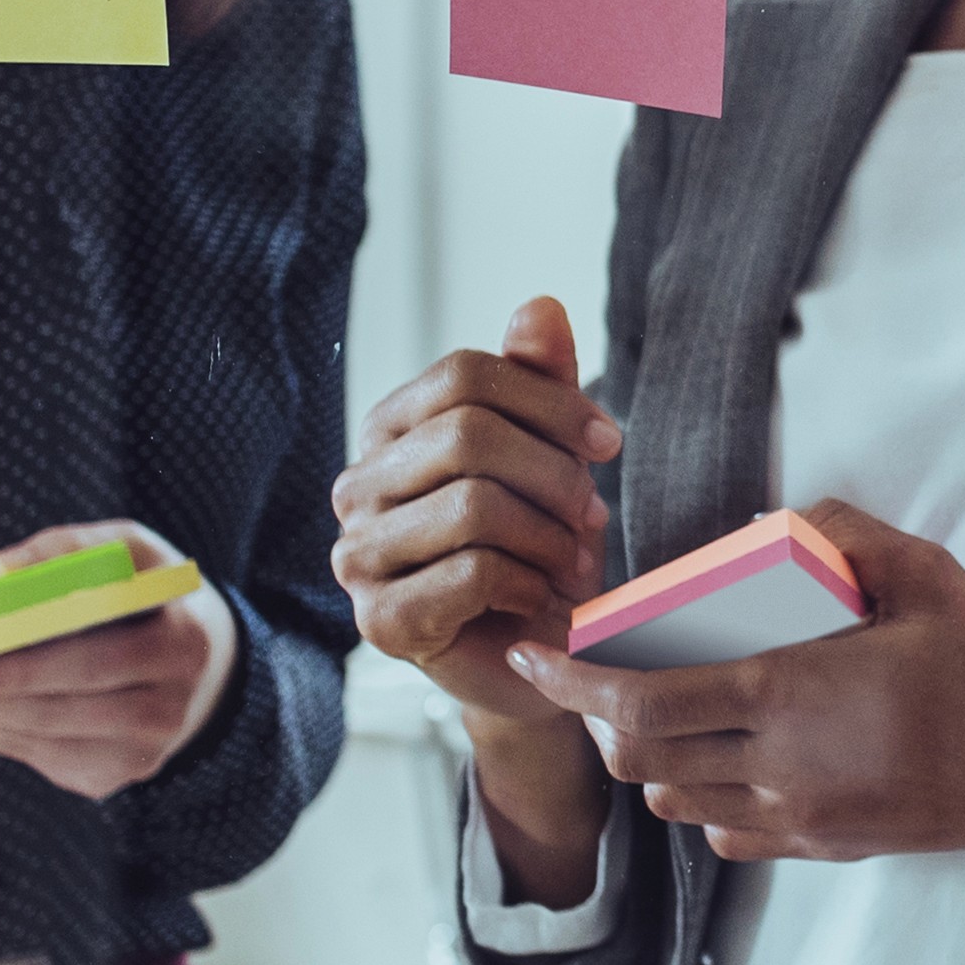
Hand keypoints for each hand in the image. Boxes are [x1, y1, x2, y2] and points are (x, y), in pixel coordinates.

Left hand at [0, 519, 237, 802]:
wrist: (209, 676)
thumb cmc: (152, 600)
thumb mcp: (135, 553)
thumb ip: (72, 548)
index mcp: (180, 642)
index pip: (92, 654)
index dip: (24, 663)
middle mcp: (167, 707)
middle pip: (53, 704)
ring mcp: (140, 752)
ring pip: (34, 734)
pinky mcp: (111, 775)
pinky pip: (32, 753)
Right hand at [334, 300, 623, 903]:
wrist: (539, 658)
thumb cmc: (540, 546)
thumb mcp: (553, 455)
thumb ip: (542, 382)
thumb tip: (540, 306)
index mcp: (391, 430)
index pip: (465, 374)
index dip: (551, 401)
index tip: (608, 442)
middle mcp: (356, 485)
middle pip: (468, 434)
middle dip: (554, 474)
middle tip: (591, 516)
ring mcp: (357, 556)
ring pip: (473, 505)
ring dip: (547, 537)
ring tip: (569, 563)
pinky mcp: (380, 621)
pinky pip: (471, 573)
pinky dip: (529, 583)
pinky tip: (540, 599)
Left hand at [507, 501, 964, 903]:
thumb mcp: (926, 573)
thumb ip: (841, 533)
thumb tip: (767, 522)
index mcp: (791, 696)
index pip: (642, 701)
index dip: (571, 682)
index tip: (534, 655)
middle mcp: (780, 768)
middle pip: (641, 757)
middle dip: (600, 716)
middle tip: (594, 672)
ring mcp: (800, 818)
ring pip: (674, 799)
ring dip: (648, 756)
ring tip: (657, 710)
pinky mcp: (824, 846)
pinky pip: (725, 833)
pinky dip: (699, 799)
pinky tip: (725, 759)